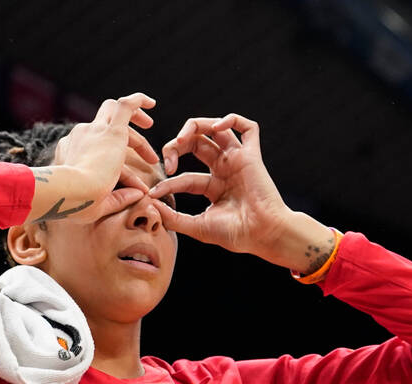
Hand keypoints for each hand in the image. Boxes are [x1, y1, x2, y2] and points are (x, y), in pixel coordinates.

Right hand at [25, 93, 159, 225]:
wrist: (70, 191)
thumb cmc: (77, 205)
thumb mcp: (99, 203)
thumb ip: (119, 198)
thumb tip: (138, 195)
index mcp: (69, 152)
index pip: (92, 146)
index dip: (111, 157)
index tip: (125, 171)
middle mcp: (79, 137)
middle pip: (101, 122)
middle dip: (124, 132)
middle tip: (142, 149)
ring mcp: (94, 131)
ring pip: (114, 112)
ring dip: (133, 120)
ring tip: (150, 127)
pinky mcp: (112, 131)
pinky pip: (126, 106)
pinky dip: (138, 101)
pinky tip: (152, 103)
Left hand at [150, 114, 317, 265]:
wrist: (263, 235)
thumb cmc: (235, 234)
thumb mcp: (197, 227)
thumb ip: (173, 217)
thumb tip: (149, 205)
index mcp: (213, 186)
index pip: (184, 176)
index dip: (166, 182)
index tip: (154, 193)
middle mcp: (225, 169)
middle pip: (196, 143)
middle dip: (176, 145)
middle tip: (167, 159)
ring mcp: (238, 160)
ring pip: (216, 129)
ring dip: (195, 126)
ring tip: (182, 139)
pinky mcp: (252, 155)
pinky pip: (248, 127)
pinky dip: (231, 120)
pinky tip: (216, 127)